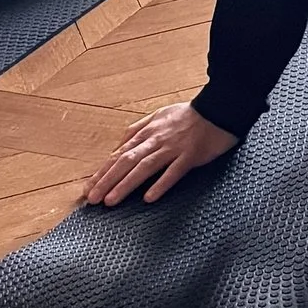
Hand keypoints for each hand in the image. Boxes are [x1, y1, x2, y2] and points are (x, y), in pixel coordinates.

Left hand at [83, 99, 237, 206]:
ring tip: (110, 200)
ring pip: (145, 167)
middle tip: (92, 199)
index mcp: (148, 131)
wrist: (219, 108)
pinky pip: (174, 171)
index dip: (103, 171)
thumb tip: (119, 146)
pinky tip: (149, 198)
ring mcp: (173, 147)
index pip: (119, 154)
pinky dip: (161, 184)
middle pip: (127, 161)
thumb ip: (138, 130)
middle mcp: (156, 139)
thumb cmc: (188, 115)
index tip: (88, 188)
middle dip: (107, 180)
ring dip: (126, 184)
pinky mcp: (191, 155)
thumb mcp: (159, 116)